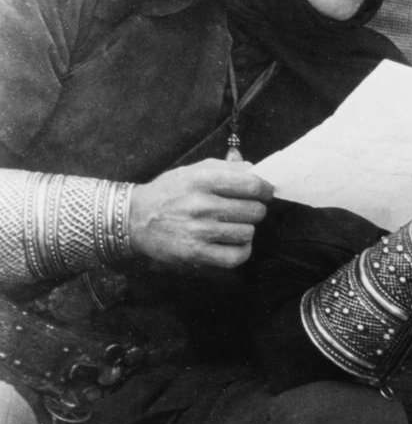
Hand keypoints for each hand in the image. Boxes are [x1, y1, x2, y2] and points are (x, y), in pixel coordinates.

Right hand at [128, 159, 273, 271]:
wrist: (134, 219)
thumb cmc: (169, 192)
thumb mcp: (193, 170)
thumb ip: (226, 167)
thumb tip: (255, 168)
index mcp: (202, 180)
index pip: (251, 184)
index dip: (265, 189)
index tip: (264, 192)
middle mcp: (201, 205)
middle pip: (254, 210)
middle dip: (255, 209)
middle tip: (246, 209)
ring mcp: (198, 231)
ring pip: (247, 233)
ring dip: (246, 229)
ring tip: (234, 225)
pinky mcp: (195, 254)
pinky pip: (236, 256)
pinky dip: (242, 250)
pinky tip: (235, 243)